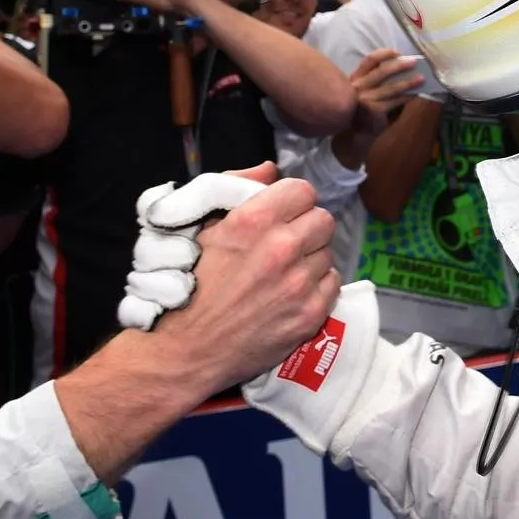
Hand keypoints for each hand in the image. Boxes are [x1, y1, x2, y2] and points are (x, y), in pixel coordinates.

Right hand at [121, 166, 339, 390]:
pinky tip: (292, 293)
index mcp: (253, 220)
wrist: (185, 349)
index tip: (283, 214)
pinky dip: (317, 287)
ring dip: (310, 259)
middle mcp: (281, 248)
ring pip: (328, 252)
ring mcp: (298, 284)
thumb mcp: (201, 227)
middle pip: (323, 219)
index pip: (303, 191)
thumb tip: (270, 170)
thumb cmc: (188, 285)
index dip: (293, 202)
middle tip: (286, 243)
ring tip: (284, 272)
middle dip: (306, 228)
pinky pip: (333, 284)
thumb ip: (236, 190)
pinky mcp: (309, 314)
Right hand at [348, 47, 423, 139]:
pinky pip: (394, 101)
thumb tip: (404, 66)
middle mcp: (358, 86)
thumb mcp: (368, 90)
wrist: (357, 132)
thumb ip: (379, 79)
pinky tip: (414, 95)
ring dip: (408, 82)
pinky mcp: (373, 109)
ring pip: (391, 87)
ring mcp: (365, 98)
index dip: (384, 54)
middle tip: (414, 62)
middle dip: (399, 65)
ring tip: (421, 78)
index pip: (369, 60)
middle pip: (381, 71)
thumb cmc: (367, 107)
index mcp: (356, 77)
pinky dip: (406, 97)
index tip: (398, 53)